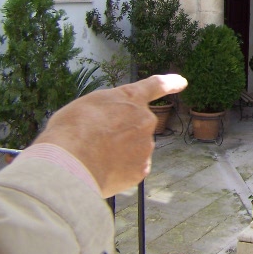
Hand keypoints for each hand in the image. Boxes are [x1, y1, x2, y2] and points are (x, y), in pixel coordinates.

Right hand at [34, 74, 187, 196]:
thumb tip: (107, 124)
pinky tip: (102, 172)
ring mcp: (145, 145)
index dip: (169, 83)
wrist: (70, 162)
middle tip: (96, 142)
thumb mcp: (86, 107)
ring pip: (133, 149)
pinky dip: (119, 171)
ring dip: (118, 154)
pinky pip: (132, 168)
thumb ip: (106, 111)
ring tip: (93, 158)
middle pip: (137, 126)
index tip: (182, 82)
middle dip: (122, 134)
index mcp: (130, 98)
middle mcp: (144, 119)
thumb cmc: (70, 130)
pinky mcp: (142, 169)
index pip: (155, 86)